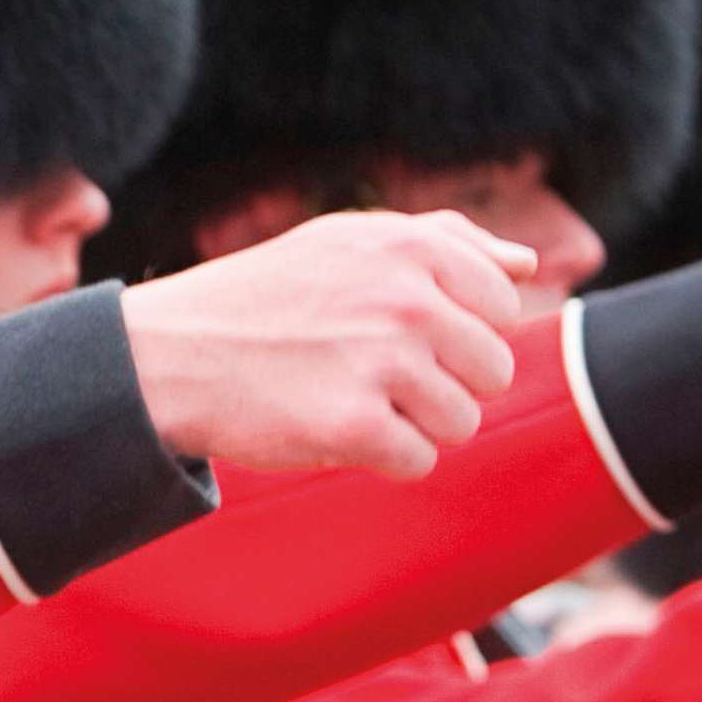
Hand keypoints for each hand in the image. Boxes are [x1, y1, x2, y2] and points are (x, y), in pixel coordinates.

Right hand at [120, 212, 526, 480]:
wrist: (174, 352)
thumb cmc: (267, 296)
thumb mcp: (349, 240)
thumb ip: (445, 242)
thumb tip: (526, 264)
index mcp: (412, 248)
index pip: (502, 306)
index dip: (459, 332)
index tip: (403, 334)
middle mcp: (407, 300)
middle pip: (491, 371)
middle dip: (444, 384)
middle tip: (376, 376)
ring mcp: (383, 364)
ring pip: (462, 422)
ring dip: (416, 425)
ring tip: (355, 400)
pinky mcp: (355, 427)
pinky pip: (419, 461)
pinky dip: (384, 459)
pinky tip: (337, 429)